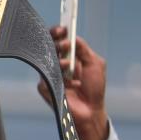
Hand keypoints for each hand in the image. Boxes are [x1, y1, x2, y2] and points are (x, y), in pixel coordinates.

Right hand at [37, 25, 109, 139]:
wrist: (91, 110)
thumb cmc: (94, 88)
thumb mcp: (95, 64)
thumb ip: (84, 49)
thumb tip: (73, 37)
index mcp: (68, 56)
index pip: (58, 40)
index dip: (58, 33)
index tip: (62, 29)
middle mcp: (57, 64)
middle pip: (48, 47)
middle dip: (56, 44)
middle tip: (64, 45)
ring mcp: (50, 76)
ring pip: (46, 62)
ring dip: (59, 62)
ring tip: (68, 65)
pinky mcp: (45, 88)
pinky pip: (47, 79)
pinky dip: (62, 81)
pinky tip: (73, 85)